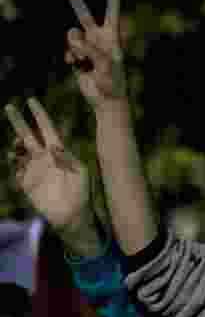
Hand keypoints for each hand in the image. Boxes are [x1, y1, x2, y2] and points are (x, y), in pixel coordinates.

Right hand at [6, 99, 90, 229]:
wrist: (73, 216)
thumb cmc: (82, 193)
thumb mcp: (81, 172)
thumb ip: (68, 158)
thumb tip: (54, 146)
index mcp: (59, 152)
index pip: (47, 129)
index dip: (39, 115)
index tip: (31, 100)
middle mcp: (44, 158)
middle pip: (28, 135)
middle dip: (18, 121)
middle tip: (9, 107)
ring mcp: (34, 169)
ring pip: (19, 151)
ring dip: (15, 145)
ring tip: (17, 145)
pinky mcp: (26, 183)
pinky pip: (15, 170)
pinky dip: (13, 163)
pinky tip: (16, 159)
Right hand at [62, 0, 126, 107]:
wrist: (107, 99)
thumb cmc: (113, 81)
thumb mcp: (105, 64)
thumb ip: (91, 49)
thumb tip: (75, 39)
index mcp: (112, 35)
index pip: (112, 10)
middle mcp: (99, 37)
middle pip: (82, 13)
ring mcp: (88, 45)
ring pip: (71, 35)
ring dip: (74, 47)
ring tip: (83, 60)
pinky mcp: (79, 55)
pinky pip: (68, 49)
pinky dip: (70, 57)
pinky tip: (77, 66)